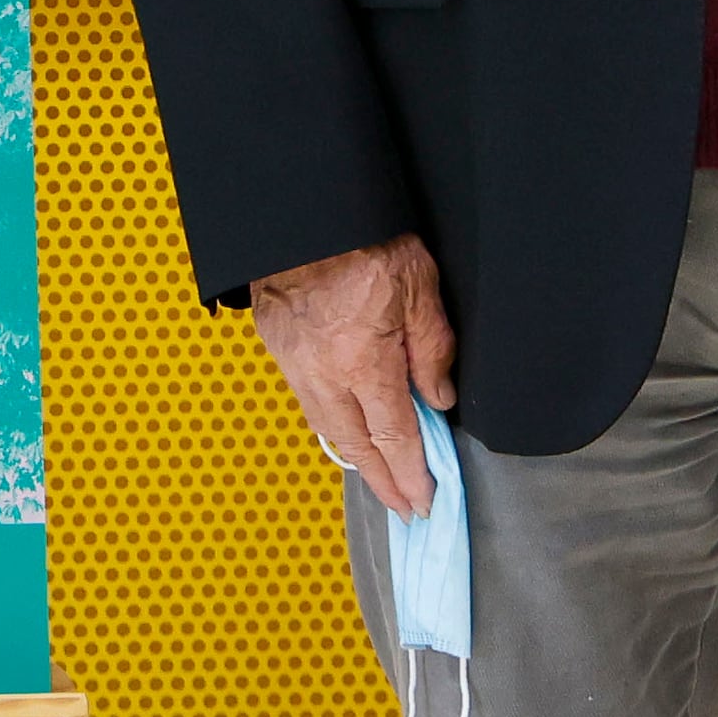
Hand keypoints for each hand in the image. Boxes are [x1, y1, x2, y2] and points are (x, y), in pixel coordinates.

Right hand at [249, 232, 458, 516]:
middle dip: (384, 482)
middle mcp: (324, 372)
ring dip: (355, 458)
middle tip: (405, 507)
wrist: (301, 209)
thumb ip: (433, 346)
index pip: (394, 436)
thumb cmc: (362, 236)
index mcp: (363, 361)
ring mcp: (296, 362)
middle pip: (357, 446)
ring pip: (327, 428)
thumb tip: (439, 396)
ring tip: (379, 477)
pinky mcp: (278, 345)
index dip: (411, 474)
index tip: (425, 500)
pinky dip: (330, 425)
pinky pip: (307, 400)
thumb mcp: (418, 285)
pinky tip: (345, 430)